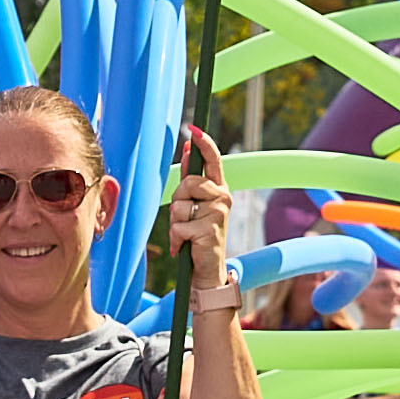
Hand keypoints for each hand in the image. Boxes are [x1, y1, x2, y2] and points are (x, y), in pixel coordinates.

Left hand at [156, 142, 234, 296]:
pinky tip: (185, 246)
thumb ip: (192, 178)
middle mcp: (223, 197)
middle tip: (184, 218)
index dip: (204, 143)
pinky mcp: (210, 230)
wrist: (207, 269)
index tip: (193, 129)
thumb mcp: (195, 204)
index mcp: (219, 188)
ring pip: (180, 204)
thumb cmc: (198, 234)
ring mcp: (218, 213)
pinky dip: (176, 239)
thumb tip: (187, 147)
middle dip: (178, 199)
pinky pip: (179, 226)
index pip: (213, 159)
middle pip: (188, 182)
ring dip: (175, 221)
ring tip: (186, 233)